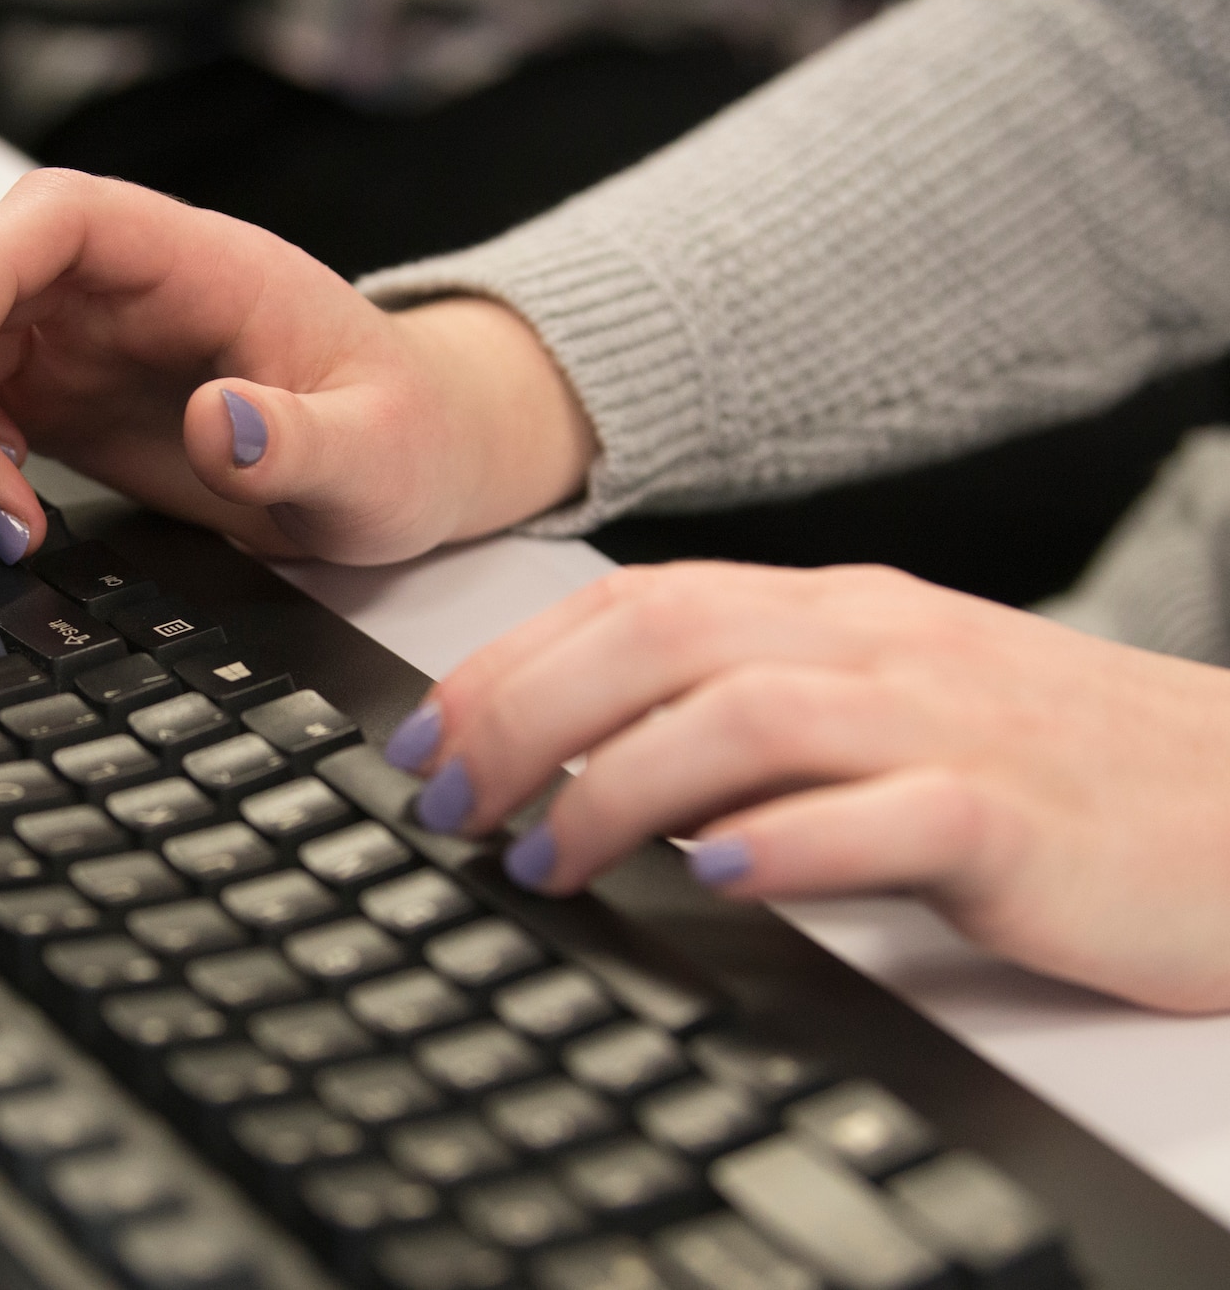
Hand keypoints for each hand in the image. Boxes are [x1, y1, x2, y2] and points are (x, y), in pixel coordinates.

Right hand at [0, 169, 594, 563]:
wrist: (405, 465)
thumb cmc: (402, 436)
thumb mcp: (376, 456)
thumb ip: (301, 442)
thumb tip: (219, 424)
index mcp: (199, 263)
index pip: (60, 219)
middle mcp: (125, 290)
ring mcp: (87, 342)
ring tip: (1, 520)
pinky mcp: (69, 403)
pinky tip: (15, 518)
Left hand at [385, 561, 1229, 1013]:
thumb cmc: (1056, 764)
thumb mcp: (885, 708)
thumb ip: (753, 716)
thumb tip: (592, 758)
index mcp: (836, 614)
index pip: (637, 604)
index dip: (511, 665)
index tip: (425, 737)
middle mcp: (878, 645)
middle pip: (662, 640)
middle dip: (522, 717)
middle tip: (446, 802)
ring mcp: (949, 722)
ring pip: (747, 714)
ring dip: (617, 786)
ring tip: (544, 858)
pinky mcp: (1018, 818)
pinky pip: (890, 813)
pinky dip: (787, 842)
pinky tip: (715, 876)